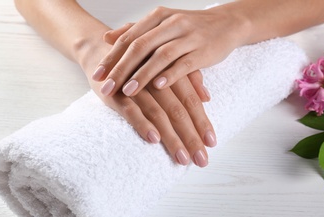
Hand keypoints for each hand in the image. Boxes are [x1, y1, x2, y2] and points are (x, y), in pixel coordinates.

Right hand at [82, 40, 216, 166]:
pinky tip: (154, 139)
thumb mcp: (164, 67)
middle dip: (191, 137)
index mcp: (170, 73)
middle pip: (178, 111)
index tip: (212, 143)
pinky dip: (142, 124)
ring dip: (172, 138)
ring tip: (182, 158)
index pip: (191, 101)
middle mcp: (156, 80)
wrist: (100, 50)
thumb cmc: (139, 63)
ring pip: (158, 114)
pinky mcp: (115, 94)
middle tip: (202, 160)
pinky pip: (130, 111)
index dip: (202, 122)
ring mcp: (135, 87)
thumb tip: (207, 97)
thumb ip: (188, 79)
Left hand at [91, 5, 242, 96]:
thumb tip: (107, 37)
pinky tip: (158, 86)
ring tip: (127, 91)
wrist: (227, 24)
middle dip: (120, 69)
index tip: (96, 75)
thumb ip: (135, 31)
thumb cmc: (189, 28)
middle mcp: (170, 24)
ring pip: (160, 56)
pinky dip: (171, 75)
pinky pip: (185, 64)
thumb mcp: (162, 25)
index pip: (128, 38)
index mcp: (157, 18)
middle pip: (140, 47)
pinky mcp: (203, 50)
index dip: (111, 57)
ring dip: (142, 74)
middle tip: (106, 87)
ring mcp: (188, 36)